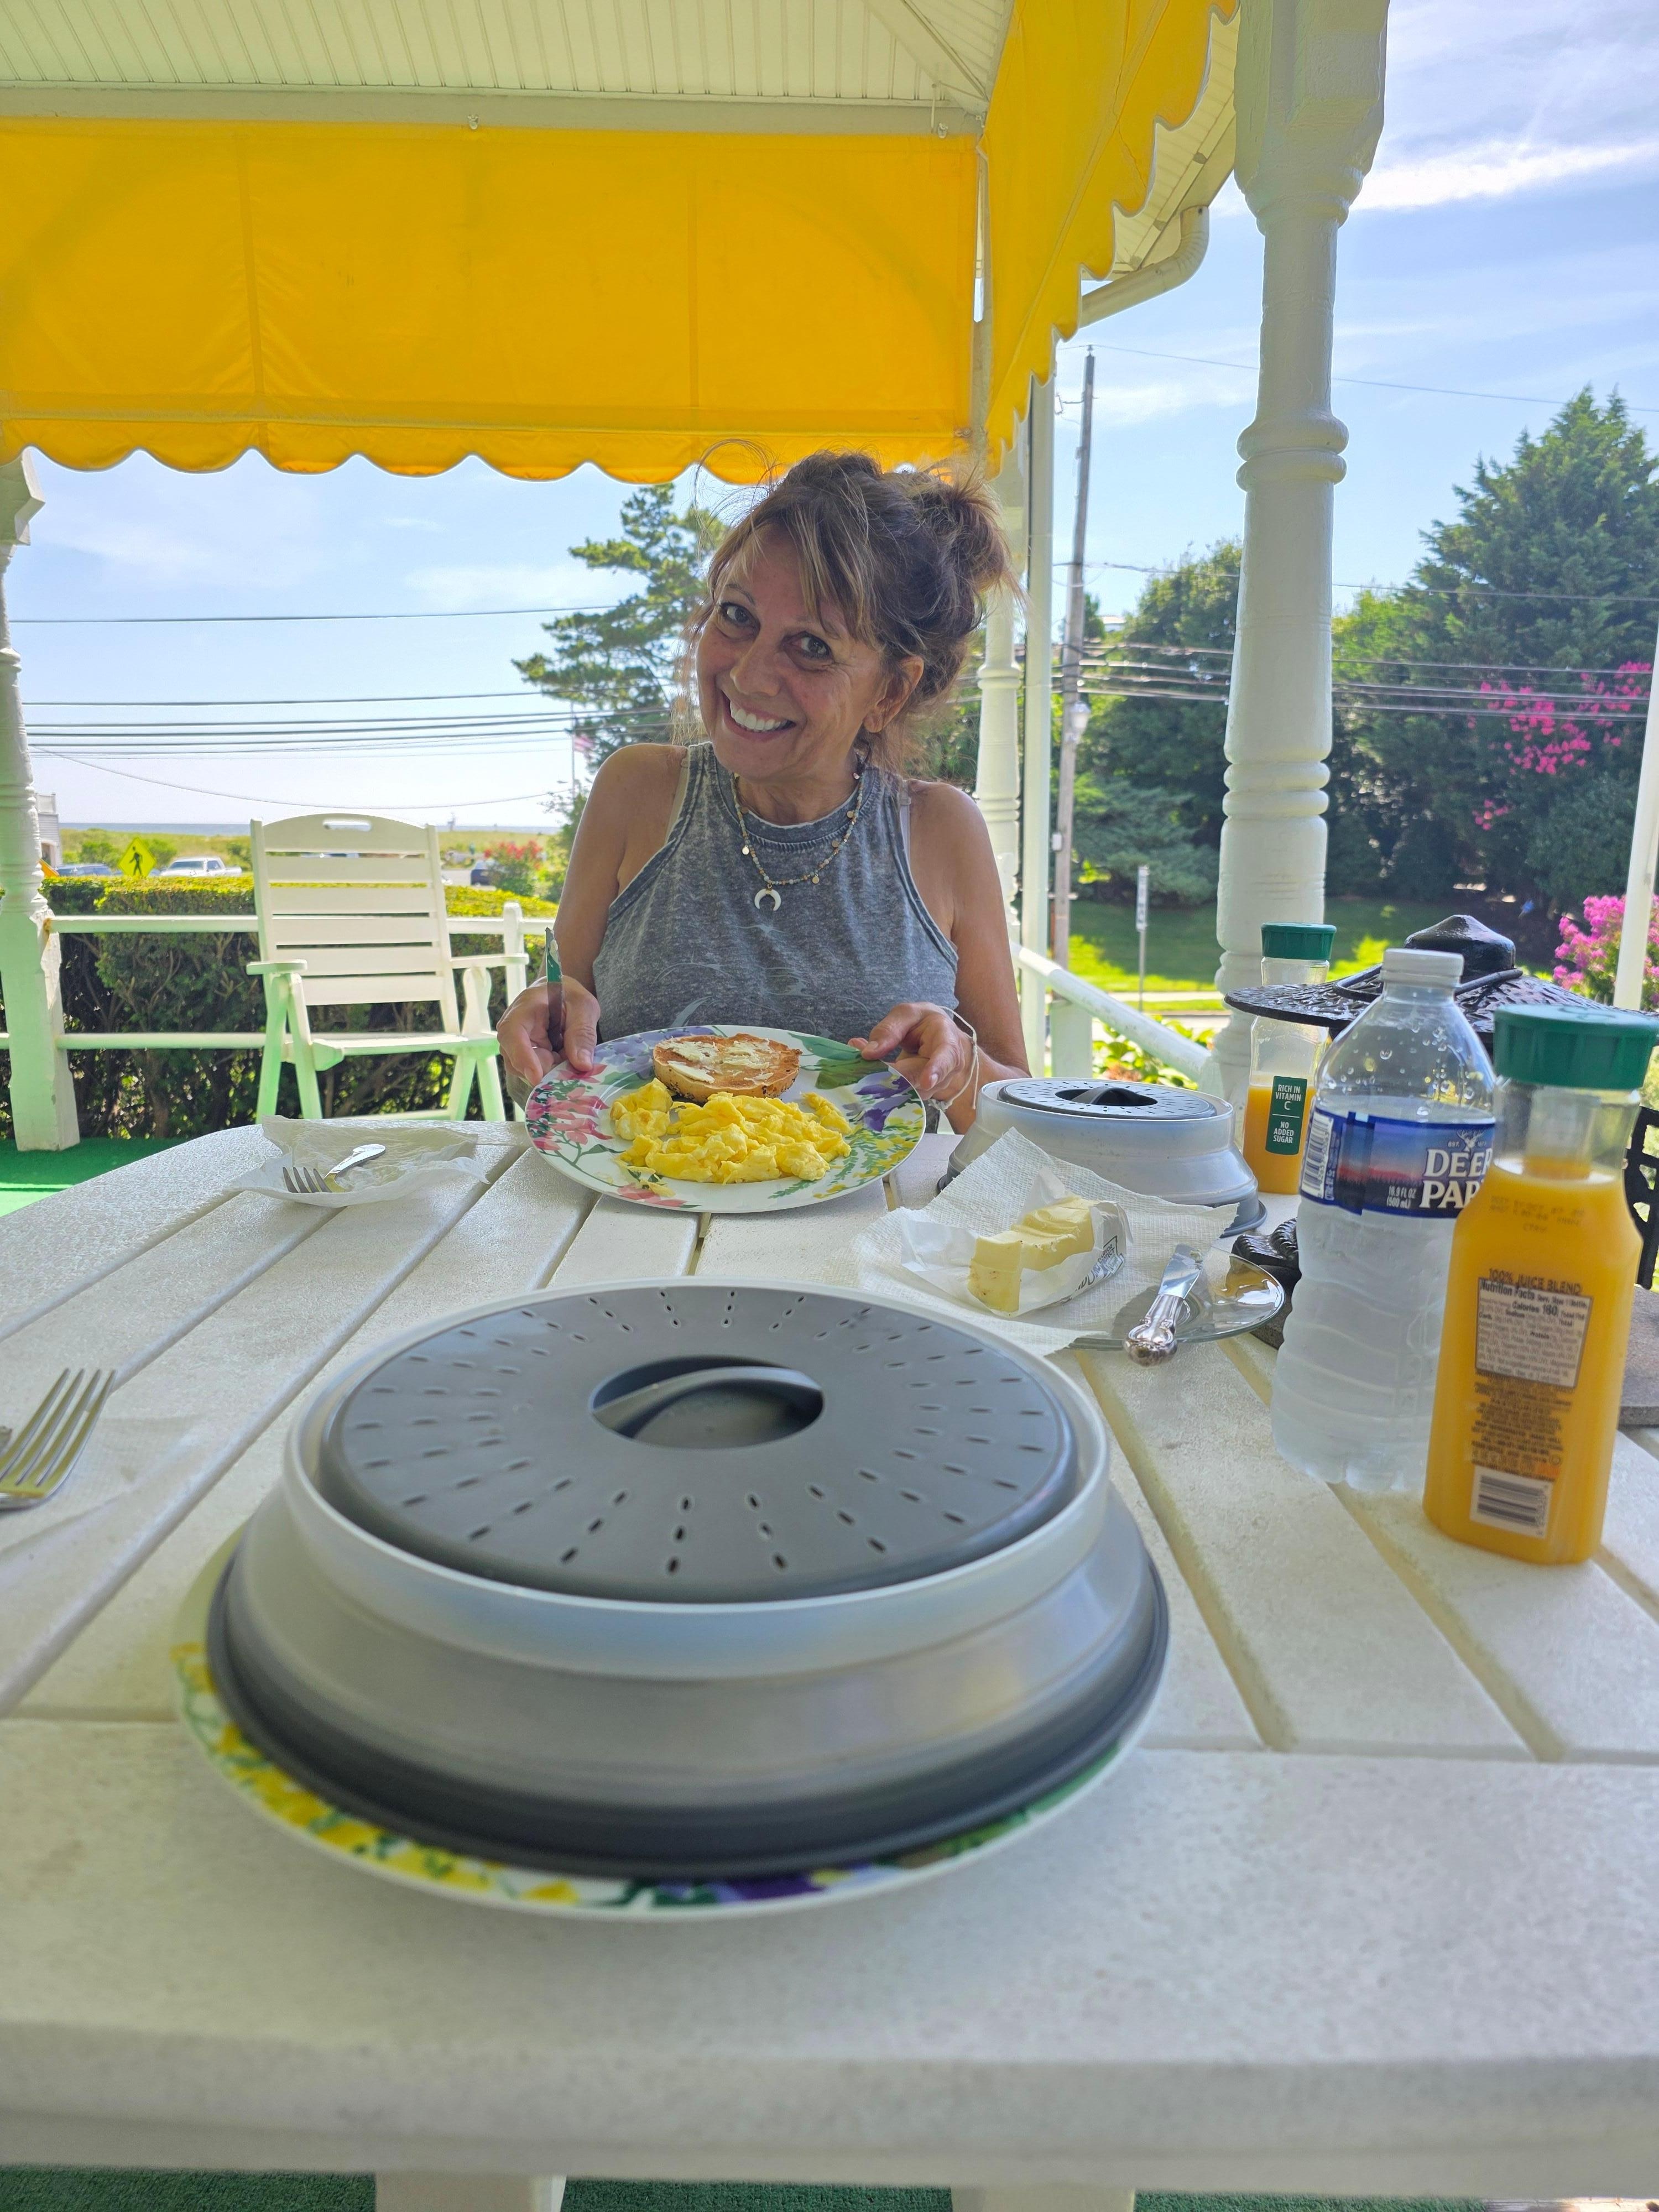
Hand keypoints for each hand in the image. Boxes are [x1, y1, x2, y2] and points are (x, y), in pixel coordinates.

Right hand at [496, 977, 600, 1084]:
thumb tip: (582, 1065)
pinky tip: (562, 1057)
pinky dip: (551, 1070)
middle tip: (569, 1063)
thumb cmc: (570, 996)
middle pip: (516, 1060)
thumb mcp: (584, 1008)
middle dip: (544, 1069)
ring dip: (549, 1069)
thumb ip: (583, 1034)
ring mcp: (515, 1044)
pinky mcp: (523, 1055)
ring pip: (525, 1070)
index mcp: (524, 1008)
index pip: (512, 1034)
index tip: (536, 1077)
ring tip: (567, 1053)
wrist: (561, 994)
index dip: (522, 1057)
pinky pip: (534, 1072)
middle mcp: (512, 1028)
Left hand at [848, 1003, 974, 1105]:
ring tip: (867, 1065)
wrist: (938, 1034)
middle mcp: (949, 1065)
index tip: (927, 1082)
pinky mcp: (924, 1092)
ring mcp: (938, 1083)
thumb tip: (867, 1053)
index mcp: (947, 1039)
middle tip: (864, 1071)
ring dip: (884, 1080)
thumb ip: (888, 1031)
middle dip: (891, 1077)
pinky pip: (903, 1092)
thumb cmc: (923, 1021)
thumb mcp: (905, 1014)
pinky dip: (886, 1084)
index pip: (947, 1056)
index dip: (937, 1069)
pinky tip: (875, 1072)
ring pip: (908, 1089)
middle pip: (919, 1078)